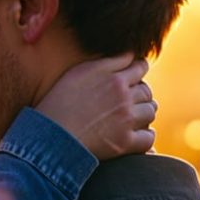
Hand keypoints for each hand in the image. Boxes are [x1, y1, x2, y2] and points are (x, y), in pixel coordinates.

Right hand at [35, 53, 156, 159]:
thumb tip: (128, 57)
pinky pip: (149, 137)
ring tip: (131, 118)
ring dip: (143, 113)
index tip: (132, 77)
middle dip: (140, 94)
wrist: (49, 136)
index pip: (139, 65)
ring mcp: (126, 119)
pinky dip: (145, 136)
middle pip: (146, 89)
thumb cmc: (57, 103)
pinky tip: (134, 136)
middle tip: (127, 102)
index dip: (137, 70)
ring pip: (150, 111)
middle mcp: (123, 94)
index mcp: (112, 76)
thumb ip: (105, 64)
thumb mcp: (77, 73)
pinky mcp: (125, 142)